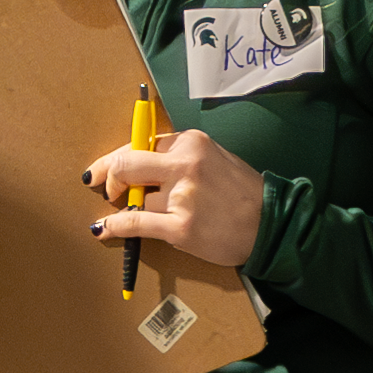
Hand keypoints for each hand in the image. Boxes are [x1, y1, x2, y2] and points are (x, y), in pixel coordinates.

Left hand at [85, 129, 262, 269]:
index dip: (118, 157)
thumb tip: (141, 164)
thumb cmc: (244, 193)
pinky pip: (135, 223)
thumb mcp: (215, 159)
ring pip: (137, 199)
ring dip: (132, 209)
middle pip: (126, 164)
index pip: (142, 143)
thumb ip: (180, 158)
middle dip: (108, 176)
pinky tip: (103, 229)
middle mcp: (185, 164)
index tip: (104, 167)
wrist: (270, 225)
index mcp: (192, 142)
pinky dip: (114, 227)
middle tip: (103, 186)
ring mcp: (182, 196)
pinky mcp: (180, 227)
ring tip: (137, 217)